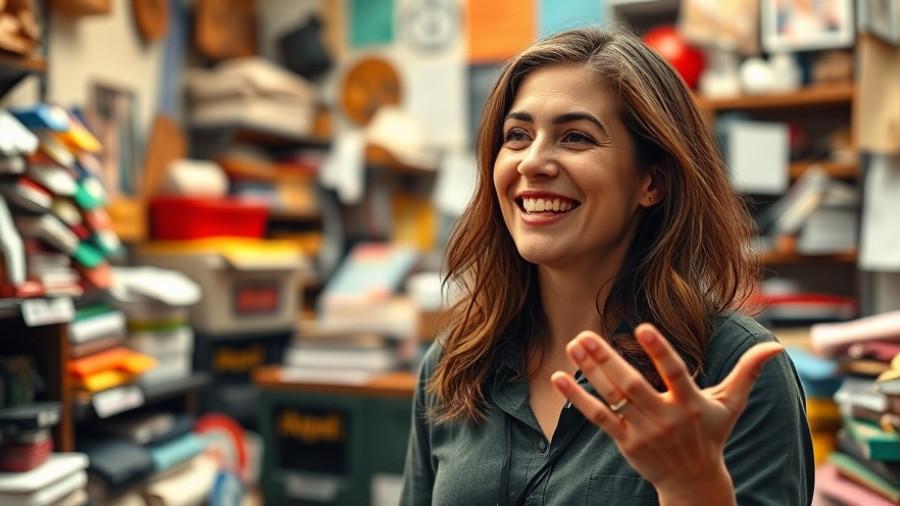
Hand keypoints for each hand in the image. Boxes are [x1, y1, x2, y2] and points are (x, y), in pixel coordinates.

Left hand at [550, 323, 782, 503]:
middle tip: (586, 333)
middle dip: (608, 360)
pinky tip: (559, 377)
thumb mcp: (731, 404)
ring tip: (574, 344)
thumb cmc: (711, 435)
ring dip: (590, 371)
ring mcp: (642, 431)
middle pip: (632, 385)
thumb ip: (748, 372)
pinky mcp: (625, 441)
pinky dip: (577, 398)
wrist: (694, 482)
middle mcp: (666, 417)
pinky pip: (597, 417)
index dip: (659, 351)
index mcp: (691, 403)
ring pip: (612, 398)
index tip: (642, 327)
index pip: (674, 373)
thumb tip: (777, 347)